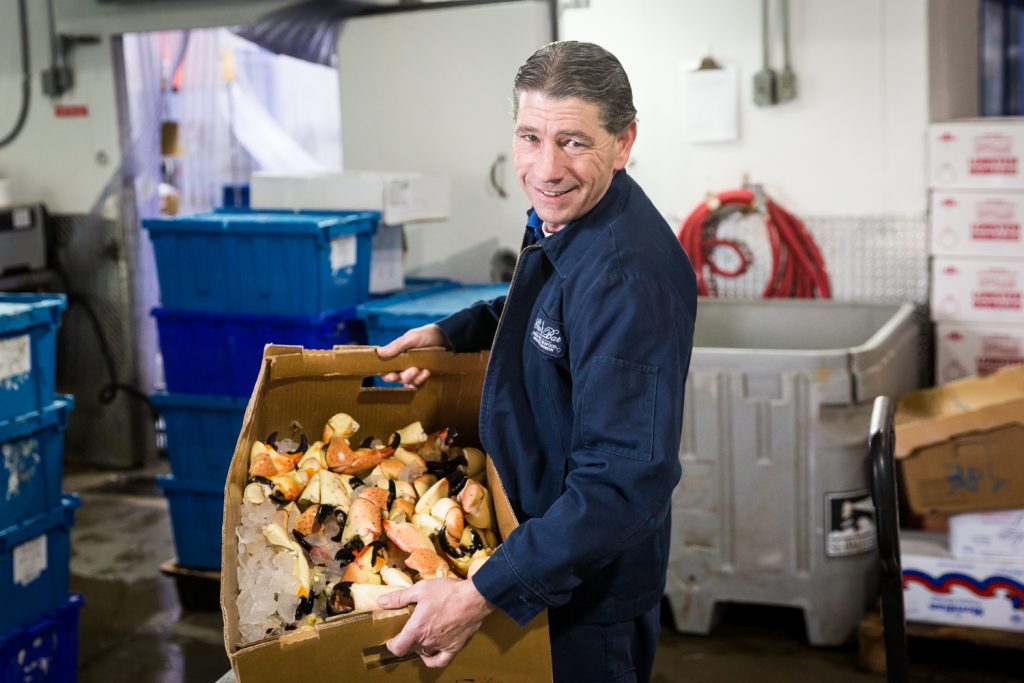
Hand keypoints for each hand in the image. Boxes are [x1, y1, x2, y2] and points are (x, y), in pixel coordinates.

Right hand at [376, 324, 448, 387]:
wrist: (447, 337)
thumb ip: (396, 346)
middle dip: (402, 377)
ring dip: (414, 378)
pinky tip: (427, 372)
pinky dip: (421, 380)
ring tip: (424, 370)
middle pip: (395, 378)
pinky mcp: (423, 376)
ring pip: (407, 382)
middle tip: (413, 370)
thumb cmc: (427, 335)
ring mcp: (413, 371)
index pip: (384, 369)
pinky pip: (417, 384)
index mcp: (396, 355)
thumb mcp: (411, 337)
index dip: (385, 374)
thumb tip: (379, 353)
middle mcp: (402, 365)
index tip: (392, 374)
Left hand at [377, 577, 493, 667]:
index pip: (397, 648)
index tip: (391, 638)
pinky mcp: (454, 647)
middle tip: (407, 630)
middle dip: (406, 642)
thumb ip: (399, 597)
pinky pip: (440, 661)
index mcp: (416, 629)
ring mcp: (441, 646)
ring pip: (424, 653)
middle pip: (410, 649)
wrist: (474, 598)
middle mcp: (427, 641)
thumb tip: (381, 601)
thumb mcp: (420, 589)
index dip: (391, 645)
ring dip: (419, 647)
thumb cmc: (447, 592)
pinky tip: (429, 654)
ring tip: (419, 637)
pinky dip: (432, 660)